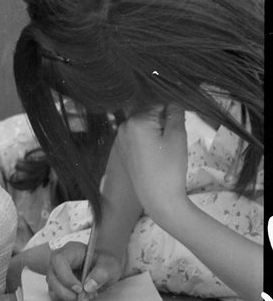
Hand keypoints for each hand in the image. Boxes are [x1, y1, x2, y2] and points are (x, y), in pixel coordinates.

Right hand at [45, 241, 123, 300]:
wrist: (104, 268)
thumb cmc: (104, 262)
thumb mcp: (110, 265)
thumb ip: (102, 273)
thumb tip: (89, 286)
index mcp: (71, 250)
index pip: (59, 261)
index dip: (66, 276)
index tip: (79, 288)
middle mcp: (59, 260)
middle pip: (52, 276)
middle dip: (66, 292)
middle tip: (83, 298)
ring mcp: (56, 272)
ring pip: (52, 287)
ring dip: (68, 297)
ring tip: (86, 298)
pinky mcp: (58, 283)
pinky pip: (56, 294)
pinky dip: (68, 299)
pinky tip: (82, 297)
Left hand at [113, 106, 189, 227]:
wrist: (158, 198)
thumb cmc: (170, 167)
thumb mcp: (177, 136)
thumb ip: (175, 114)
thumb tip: (173, 101)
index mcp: (135, 121)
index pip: (158, 103)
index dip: (172, 111)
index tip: (180, 124)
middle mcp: (123, 127)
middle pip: (148, 113)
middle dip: (163, 120)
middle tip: (173, 138)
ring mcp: (120, 139)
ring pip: (143, 125)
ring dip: (156, 129)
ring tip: (165, 147)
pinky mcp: (122, 150)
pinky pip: (137, 136)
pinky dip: (149, 139)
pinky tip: (157, 152)